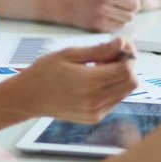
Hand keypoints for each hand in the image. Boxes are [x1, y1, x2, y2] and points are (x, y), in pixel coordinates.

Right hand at [11, 38, 137, 123]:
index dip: (127, 57)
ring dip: (120, 78)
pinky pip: (114, 101)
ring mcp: (96, 112)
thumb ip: (99, 50)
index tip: (118, 48)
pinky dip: (112, 89)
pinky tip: (94, 82)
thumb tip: (122, 43)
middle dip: (126, 67)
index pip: (127, 71)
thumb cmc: (45, 71)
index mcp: (89, 82)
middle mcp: (95, 101)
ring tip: (99, 70)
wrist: (29, 97)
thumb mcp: (70, 54)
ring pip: (125, 93)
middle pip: (131, 83)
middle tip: (108, 58)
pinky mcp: (94, 118)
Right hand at [75, 0, 160, 31]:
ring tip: (116, 11)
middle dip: (133, 7)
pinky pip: (121, 25)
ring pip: (130, 17)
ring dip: (126, 16)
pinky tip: (110, 18)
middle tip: (125, 6)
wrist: (73, 6)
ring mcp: (102, 8)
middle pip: (135, 6)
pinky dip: (118, 23)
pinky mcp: (100, 22)